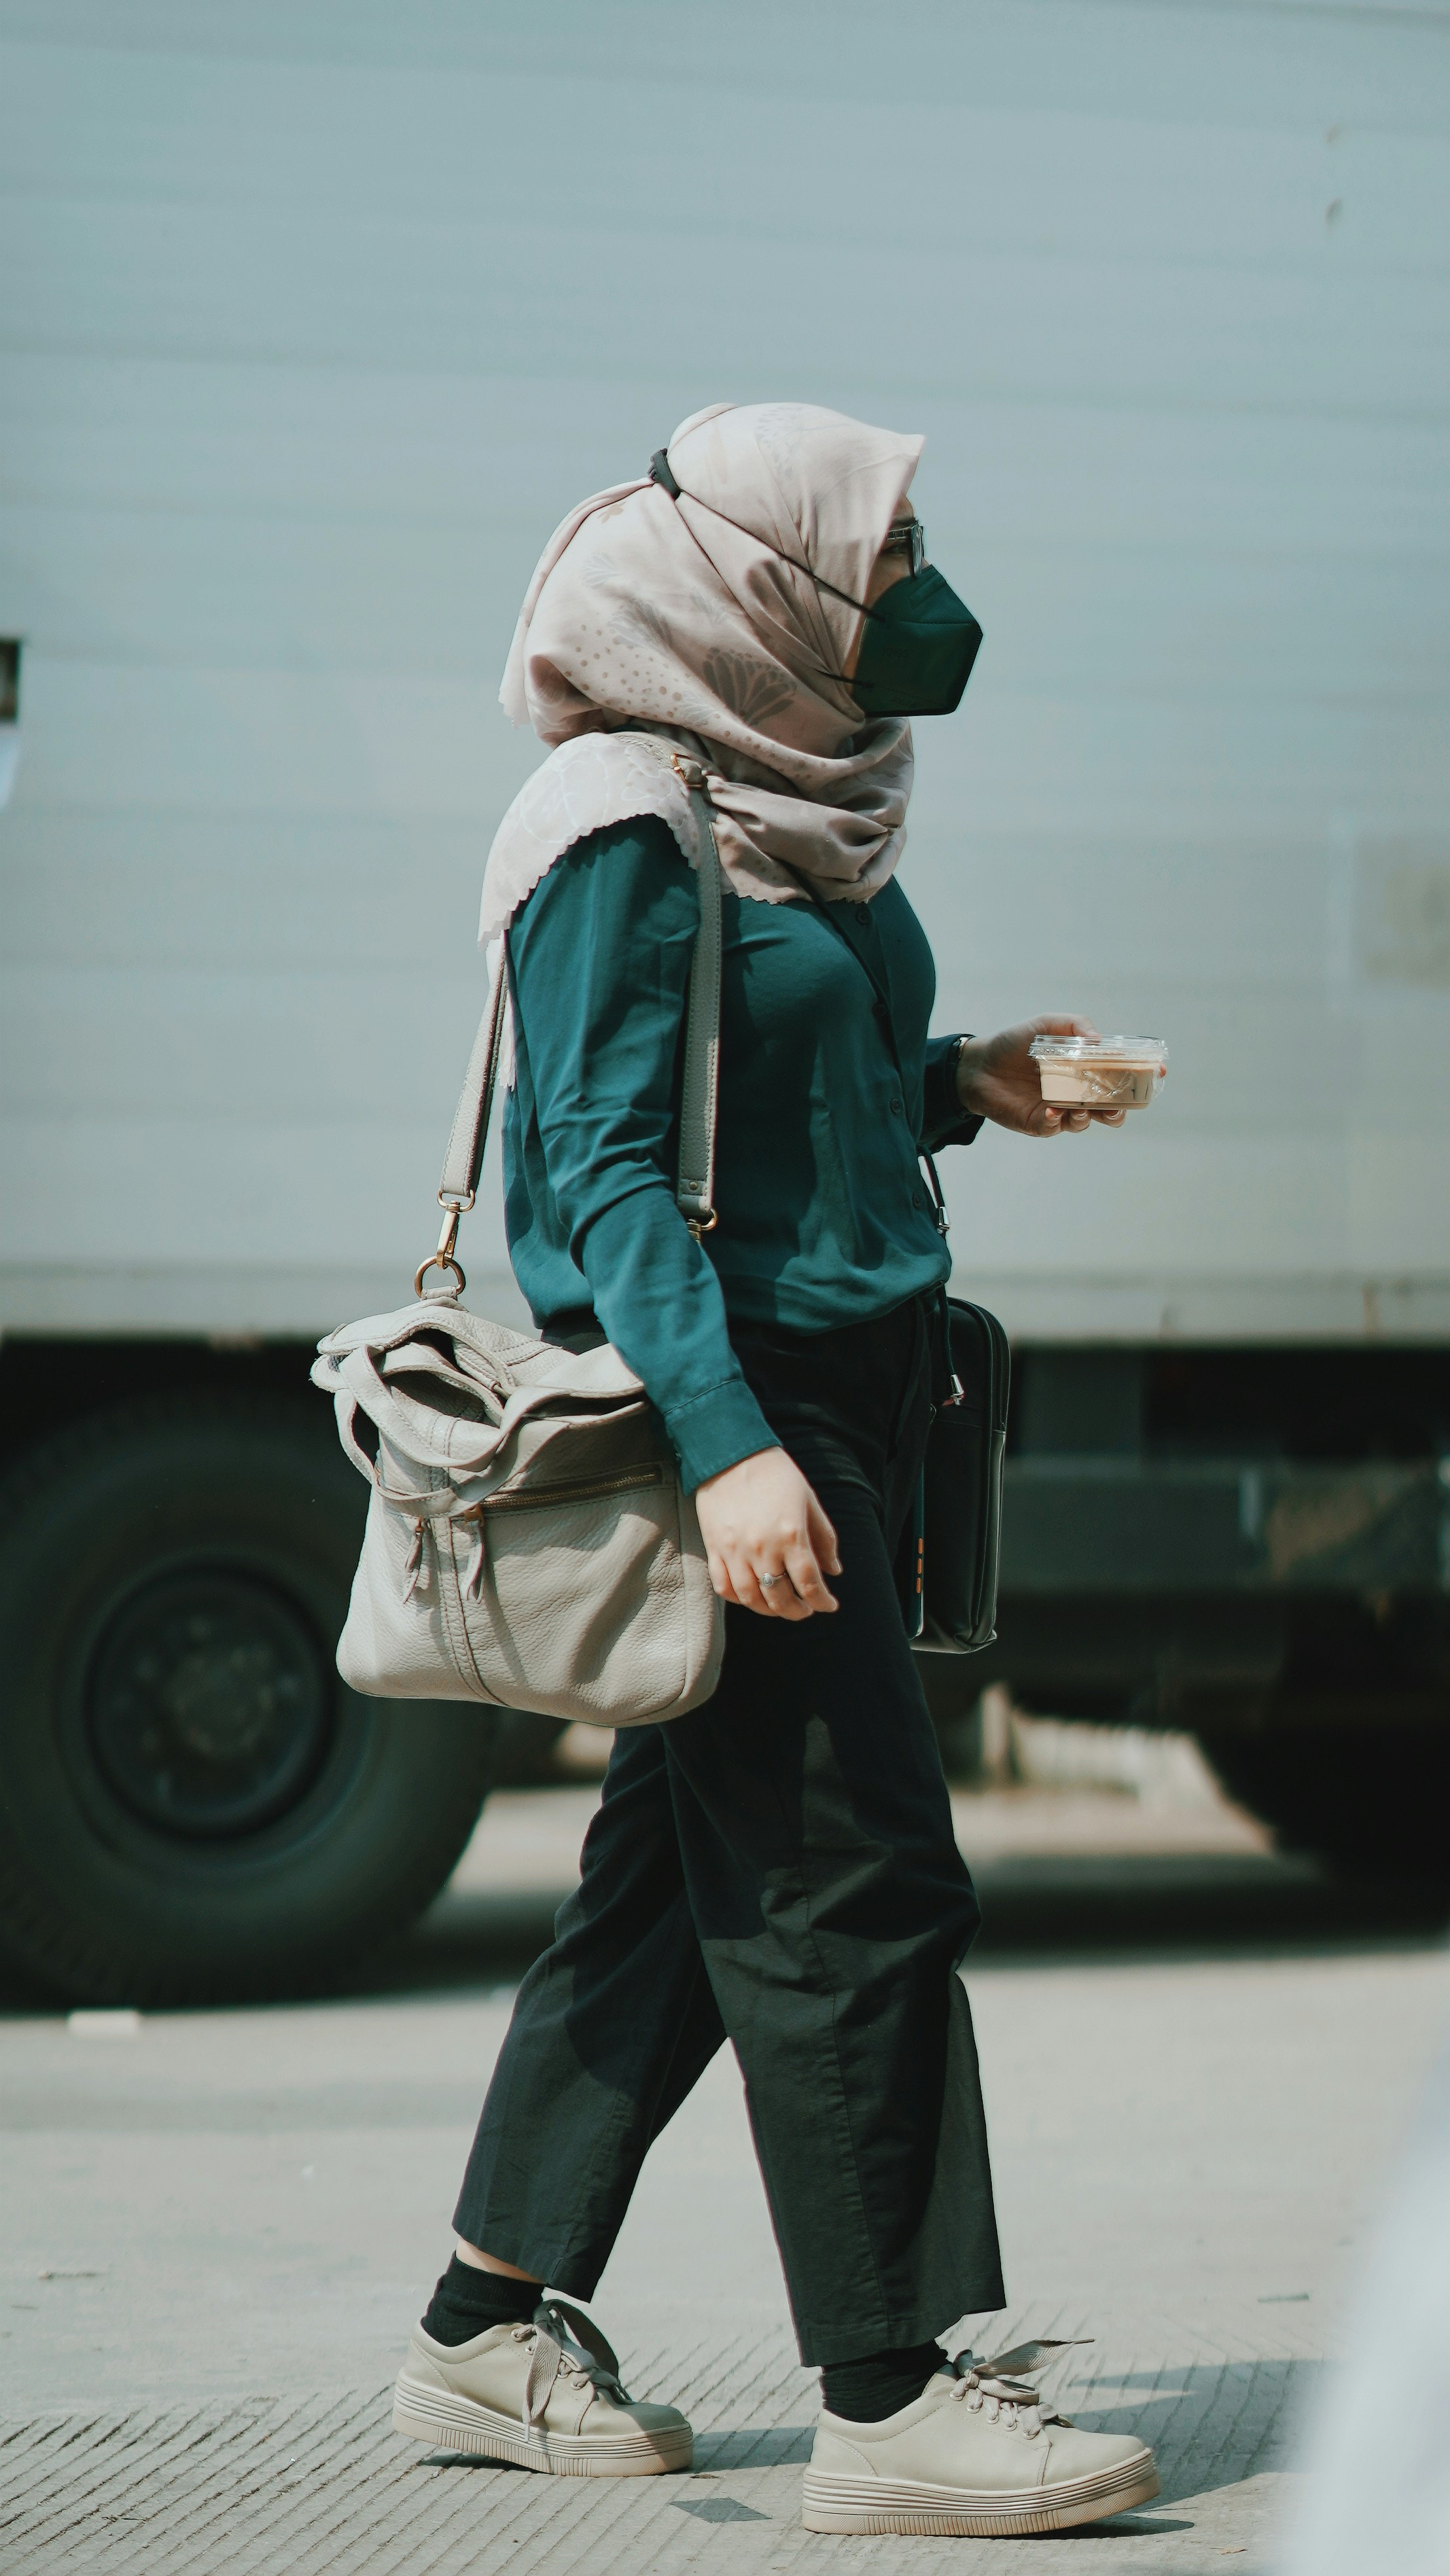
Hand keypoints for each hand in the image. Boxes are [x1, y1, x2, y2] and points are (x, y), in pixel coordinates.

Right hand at [693, 1447, 839, 1619]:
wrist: (731, 1453)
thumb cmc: (776, 1474)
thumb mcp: (809, 1501)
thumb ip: (824, 1539)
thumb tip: (834, 1571)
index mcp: (791, 1535)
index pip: (810, 1583)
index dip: (823, 1601)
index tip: (830, 1605)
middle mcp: (762, 1548)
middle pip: (780, 1597)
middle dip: (798, 1611)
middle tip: (806, 1610)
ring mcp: (734, 1550)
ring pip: (751, 1598)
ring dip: (769, 1610)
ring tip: (780, 1607)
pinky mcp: (714, 1548)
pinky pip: (724, 1586)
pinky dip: (739, 1599)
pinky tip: (752, 1596)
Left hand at [956, 1016, 1130, 1135]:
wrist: (978, 1064)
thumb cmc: (1015, 1043)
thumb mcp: (1047, 1025)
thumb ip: (1075, 1026)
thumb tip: (1098, 1040)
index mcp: (1084, 1069)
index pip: (1120, 1076)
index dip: (1140, 1077)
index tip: (1157, 1072)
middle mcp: (1076, 1092)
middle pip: (1110, 1107)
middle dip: (1120, 1108)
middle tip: (1119, 1104)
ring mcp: (1059, 1109)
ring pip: (1086, 1121)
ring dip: (1088, 1116)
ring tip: (1079, 1107)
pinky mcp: (1038, 1123)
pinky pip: (1055, 1127)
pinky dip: (1057, 1121)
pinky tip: (1051, 1110)